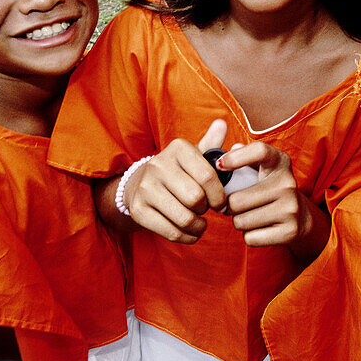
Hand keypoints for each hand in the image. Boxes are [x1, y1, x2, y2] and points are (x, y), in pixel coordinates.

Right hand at [123, 119, 228, 242]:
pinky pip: (171, 232)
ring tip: (200, 223)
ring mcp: (145, 188)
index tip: (221, 203)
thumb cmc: (178, 171)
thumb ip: (211, 144)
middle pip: (196, 198)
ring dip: (199, 227)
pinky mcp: (138, 210)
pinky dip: (187, 237)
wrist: (139, 184)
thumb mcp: (194, 156)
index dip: (220, 195)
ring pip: (185, 218)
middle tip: (205, 209)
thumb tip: (222, 123)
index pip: (208, 176)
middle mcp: (158, 164)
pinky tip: (191, 232)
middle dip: (206, 209)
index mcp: (178, 148)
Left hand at [219, 142, 313, 247]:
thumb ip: (241, 157)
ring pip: (241, 221)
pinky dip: (249, 236)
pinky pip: (250, 238)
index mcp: (279, 161)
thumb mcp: (260, 166)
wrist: (299, 215)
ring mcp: (291, 208)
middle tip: (235, 204)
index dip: (236, 157)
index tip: (219, 165)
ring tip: (250, 214)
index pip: (259, 151)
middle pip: (237, 200)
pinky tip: (260, 227)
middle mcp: (288, 183)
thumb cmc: (268, 187)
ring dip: (238, 221)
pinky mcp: (290, 231)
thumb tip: (221, 158)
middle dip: (228, 205)